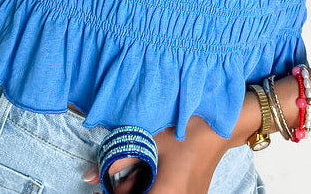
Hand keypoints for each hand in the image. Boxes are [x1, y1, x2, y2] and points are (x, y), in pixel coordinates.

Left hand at [83, 97, 259, 193]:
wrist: (220, 124)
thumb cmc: (186, 128)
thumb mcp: (149, 140)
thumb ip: (119, 159)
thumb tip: (90, 176)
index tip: (103, 188)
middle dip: (126, 193)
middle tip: (116, 179)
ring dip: (139, 190)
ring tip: (135, 172)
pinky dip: (153, 188)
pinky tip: (149, 173)